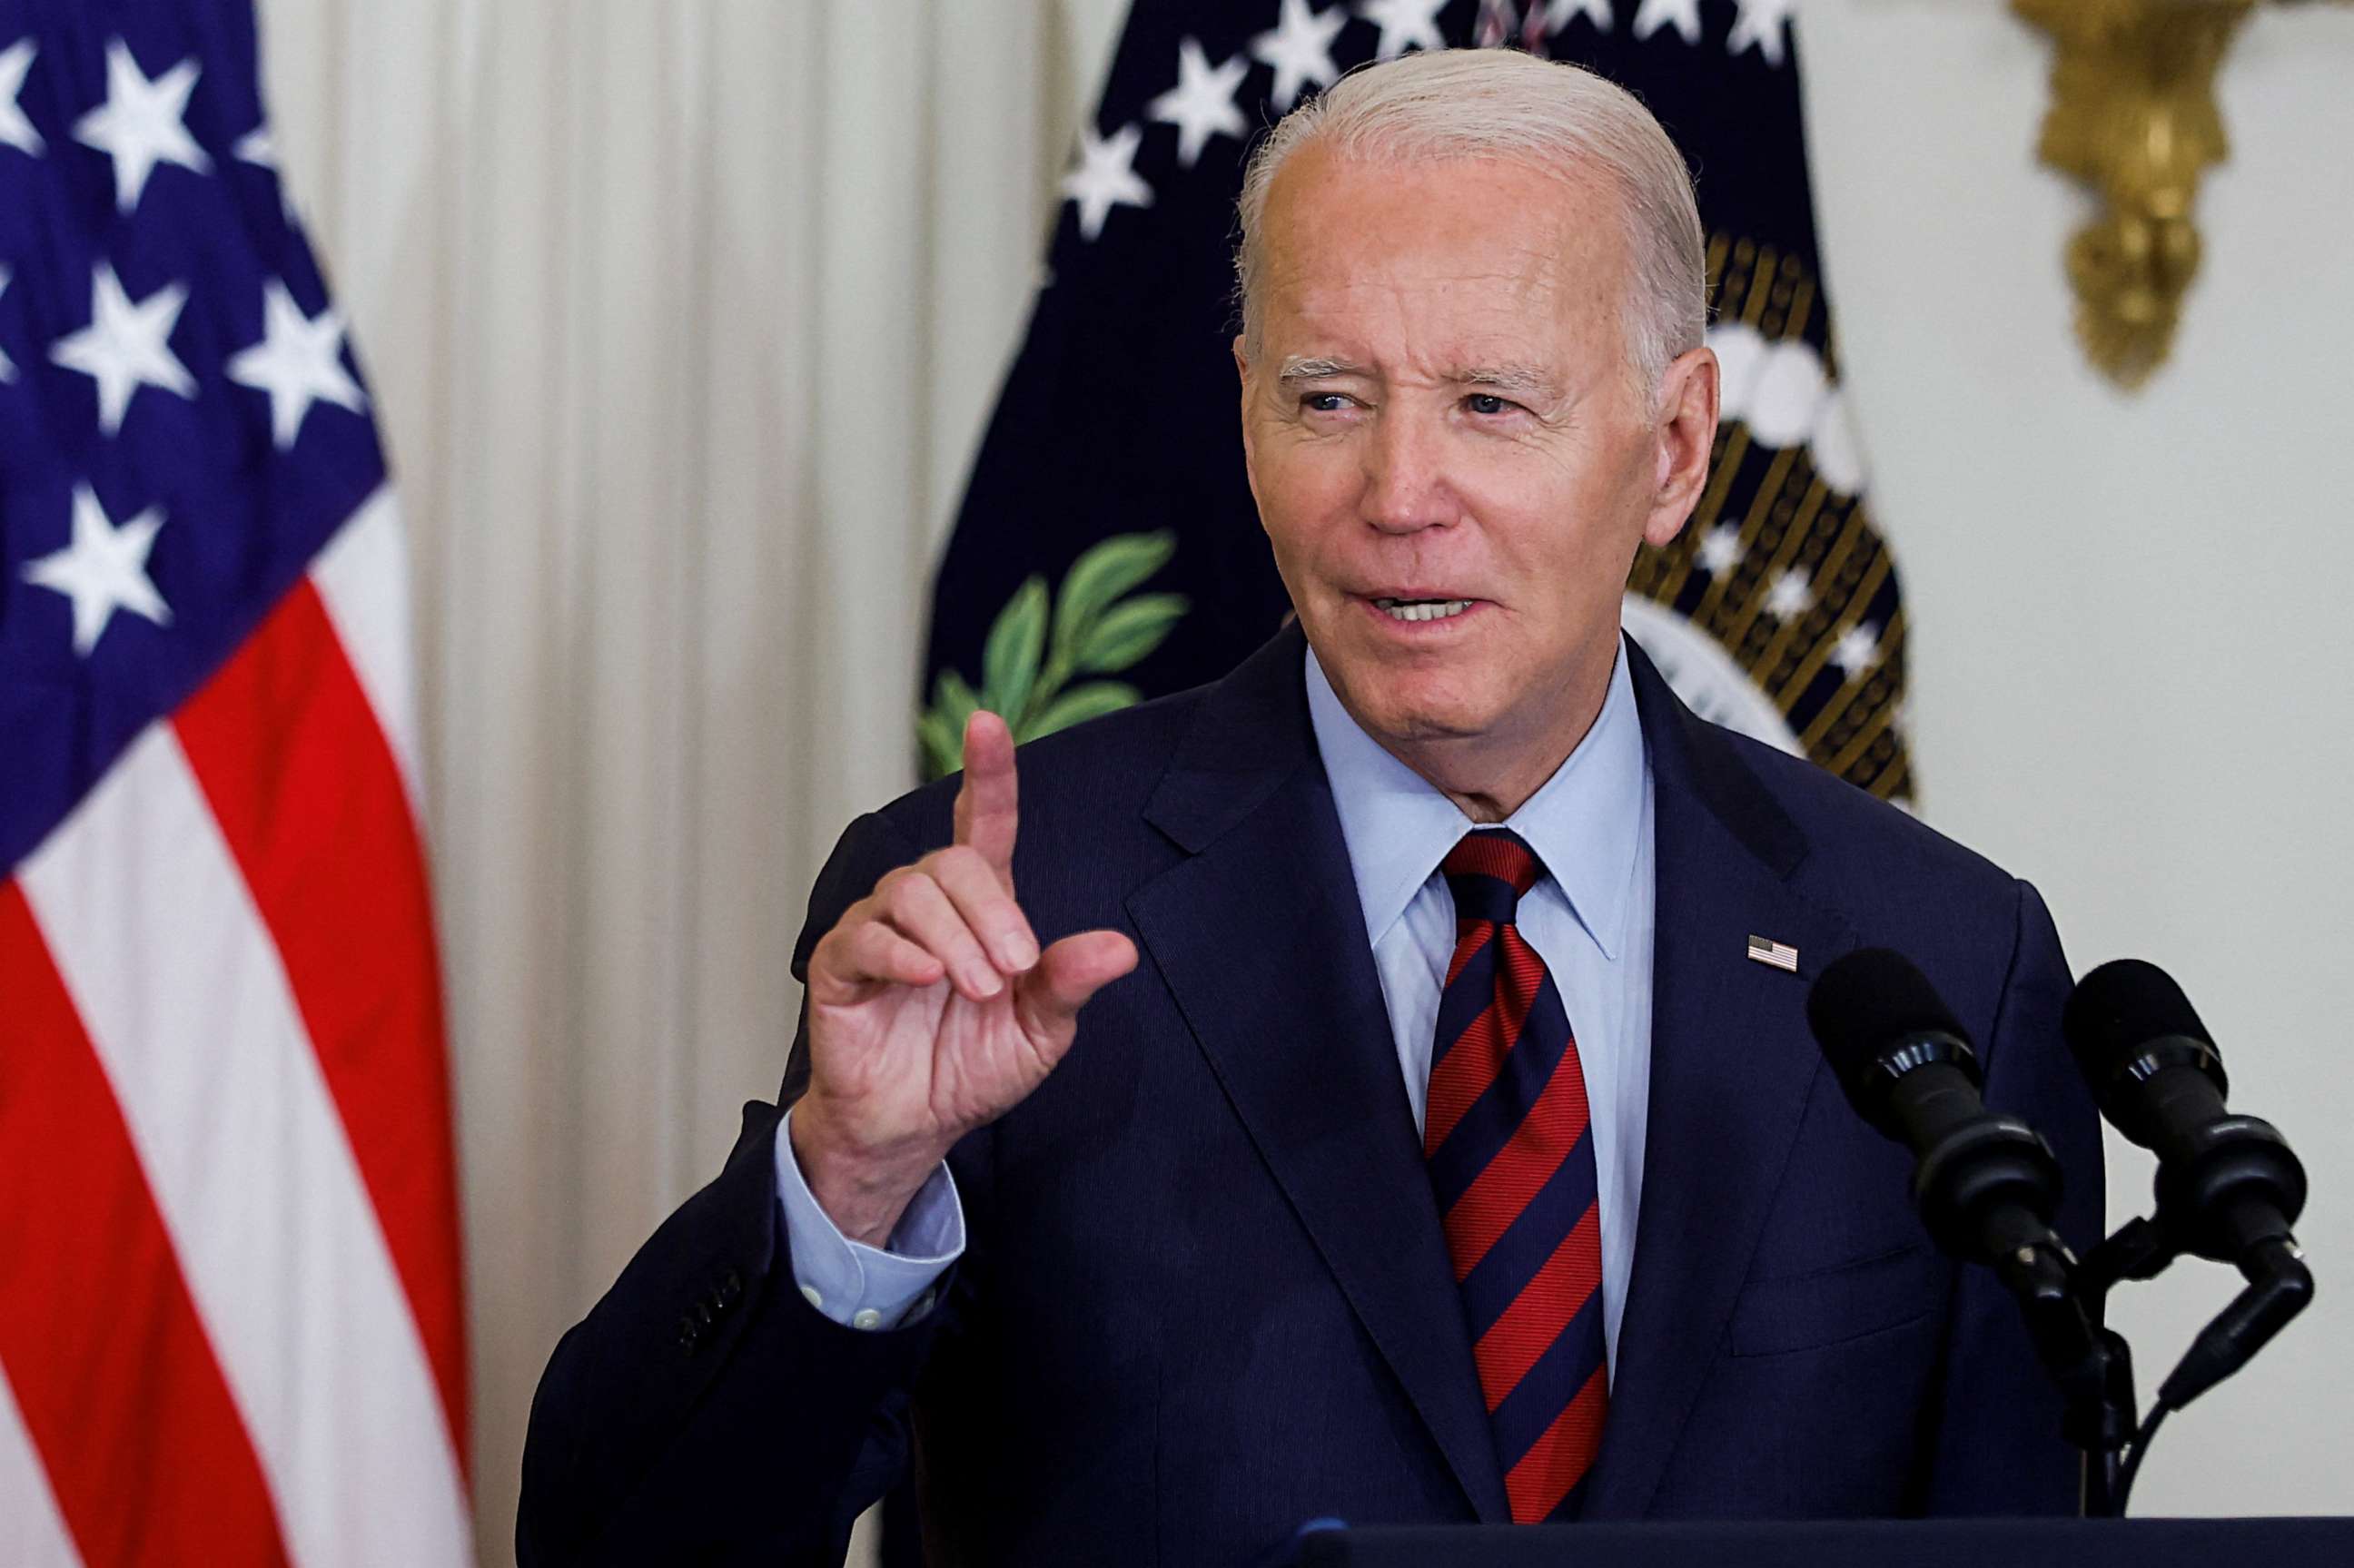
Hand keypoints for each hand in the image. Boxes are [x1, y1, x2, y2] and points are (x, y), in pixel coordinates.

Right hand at [791, 711, 1137, 1245]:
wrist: (914, 1125)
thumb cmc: (971, 1067)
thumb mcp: (1039, 1030)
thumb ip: (1069, 983)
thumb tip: (1120, 948)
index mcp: (980, 907)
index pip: (983, 823)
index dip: (989, 773)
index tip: (989, 723)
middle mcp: (927, 904)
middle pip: (954, 862)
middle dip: (993, 913)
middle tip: (1012, 972)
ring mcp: (877, 928)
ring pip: (912, 891)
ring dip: (954, 939)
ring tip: (977, 990)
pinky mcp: (838, 963)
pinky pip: (865, 937)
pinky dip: (903, 955)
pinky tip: (928, 979)